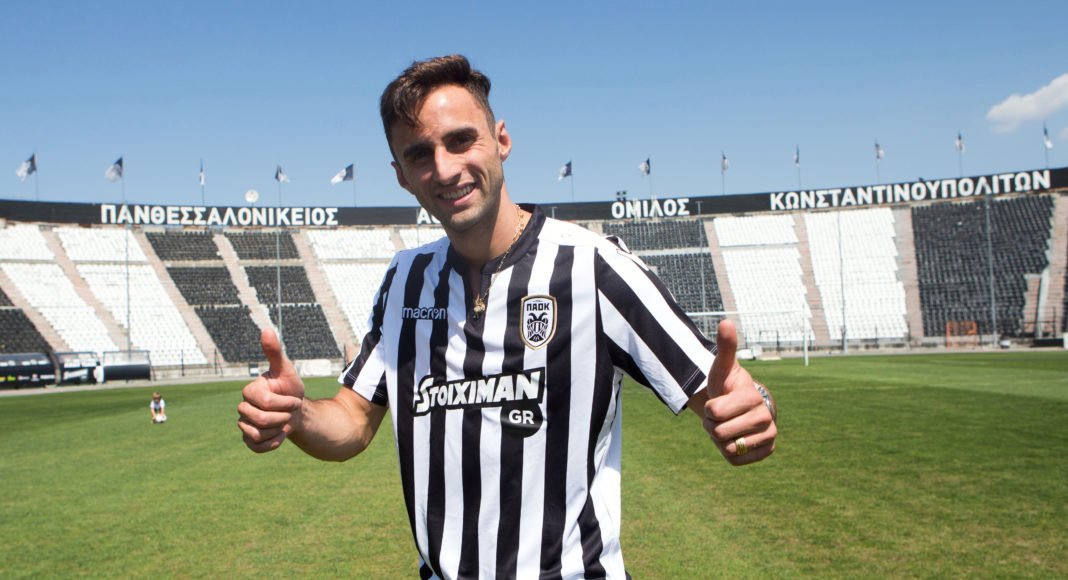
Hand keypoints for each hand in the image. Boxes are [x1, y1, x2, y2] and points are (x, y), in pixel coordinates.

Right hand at [237, 329, 305, 452]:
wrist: (295, 409)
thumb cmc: (290, 388)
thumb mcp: (286, 370)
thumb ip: (275, 353)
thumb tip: (267, 330)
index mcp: (249, 391)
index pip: (265, 402)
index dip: (285, 403)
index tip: (295, 399)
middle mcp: (243, 407)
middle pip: (261, 420)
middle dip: (283, 416)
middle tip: (290, 411)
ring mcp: (244, 424)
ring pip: (258, 434)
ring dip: (279, 429)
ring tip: (284, 421)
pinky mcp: (249, 439)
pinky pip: (256, 447)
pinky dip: (272, 444)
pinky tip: (281, 435)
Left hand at [703, 320, 776, 465]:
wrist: (741, 406)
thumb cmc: (728, 386)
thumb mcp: (723, 367)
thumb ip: (726, 347)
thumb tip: (726, 322)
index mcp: (753, 397)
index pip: (715, 412)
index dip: (709, 408)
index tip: (718, 401)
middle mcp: (767, 417)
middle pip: (718, 432)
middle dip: (712, 425)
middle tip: (721, 415)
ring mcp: (769, 436)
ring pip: (727, 448)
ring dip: (719, 439)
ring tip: (727, 425)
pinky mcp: (766, 452)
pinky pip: (735, 460)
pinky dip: (727, 451)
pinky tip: (734, 438)